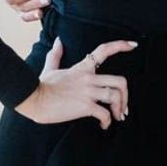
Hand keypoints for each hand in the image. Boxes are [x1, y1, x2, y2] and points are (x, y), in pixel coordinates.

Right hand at [15, 38, 135, 128]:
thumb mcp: (50, 68)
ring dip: (120, 108)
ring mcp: (88, 92)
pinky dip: (107, 120)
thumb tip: (58, 40)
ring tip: (117, 117)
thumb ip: (56, 54)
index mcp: (82, 67)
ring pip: (115, 96)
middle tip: (123, 107)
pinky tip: (104, 125)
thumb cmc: (40, 86)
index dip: (121, 45)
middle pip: (120, 81)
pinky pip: (104, 113)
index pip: (104, 50)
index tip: (133, 45)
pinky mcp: (84, 106)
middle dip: (126, 95)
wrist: (33, 99)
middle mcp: (89, 78)